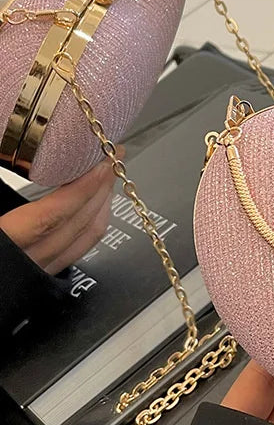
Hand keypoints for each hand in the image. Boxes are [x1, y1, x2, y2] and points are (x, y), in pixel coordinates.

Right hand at [0, 158, 116, 274]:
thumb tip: (5, 151)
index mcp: (4, 243)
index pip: (54, 215)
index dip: (82, 188)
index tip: (101, 163)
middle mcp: (27, 262)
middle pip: (79, 225)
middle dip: (101, 189)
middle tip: (112, 158)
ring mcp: (38, 271)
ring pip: (85, 240)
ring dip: (101, 206)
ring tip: (107, 178)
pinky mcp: (41, 274)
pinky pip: (79, 249)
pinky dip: (91, 224)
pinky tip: (92, 207)